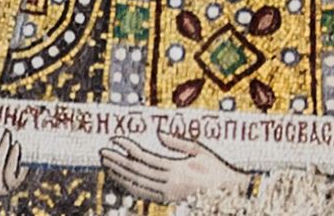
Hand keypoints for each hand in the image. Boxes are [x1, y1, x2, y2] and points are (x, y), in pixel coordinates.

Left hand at [100, 132, 248, 203]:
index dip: (128, 149)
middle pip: (136, 173)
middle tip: (103, 152)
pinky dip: (128, 187)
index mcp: (177, 169)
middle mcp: (169, 184)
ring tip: (107, 164)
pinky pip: (143, 194)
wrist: (230, 194)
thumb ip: (178, 142)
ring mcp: (167, 195)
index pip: (145, 158)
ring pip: (136, 186)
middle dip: (117, 162)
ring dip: (119, 175)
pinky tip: (121, 179)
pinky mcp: (167, 200)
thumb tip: (159, 132)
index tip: (116, 139)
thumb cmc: (218, 169)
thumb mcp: (201, 151)